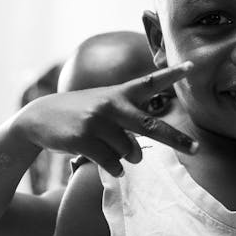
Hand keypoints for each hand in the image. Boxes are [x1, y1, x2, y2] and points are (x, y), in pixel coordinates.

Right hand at [13, 62, 196, 176]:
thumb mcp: (104, 104)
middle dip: (176, 139)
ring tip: (111, 148)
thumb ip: (127, 122)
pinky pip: (112, 163)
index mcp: (120, 93)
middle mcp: (112, 105)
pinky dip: (113, 168)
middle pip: (151, 126)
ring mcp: (97, 122)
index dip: (171, 74)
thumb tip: (138, 156)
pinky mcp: (84, 139)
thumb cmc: (81, 113)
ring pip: (129, 151)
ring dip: (127, 157)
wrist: (39, 118)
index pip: (150, 81)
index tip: (191, 68)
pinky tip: (105, 162)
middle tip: (196, 149)